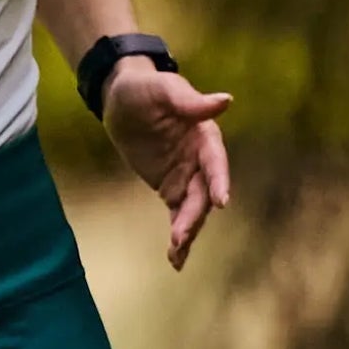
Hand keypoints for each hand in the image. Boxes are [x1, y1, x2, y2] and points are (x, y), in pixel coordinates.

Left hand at [104, 60, 236, 267]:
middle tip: (181, 234)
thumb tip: (225, 100)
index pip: (215, 161)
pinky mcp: (171, 188)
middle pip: (203, 192)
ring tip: (177, 254)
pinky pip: (177, 215)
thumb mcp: (163, 89)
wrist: (122, 99)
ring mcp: (187, 176)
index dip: (219, 180)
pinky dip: (178, 236)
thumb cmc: (145, 88)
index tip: (221, 201)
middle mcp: (201, 159)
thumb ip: (190, 101)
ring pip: (192, 209)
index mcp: (204, 135)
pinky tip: (175, 259)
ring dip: (187, 231)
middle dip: (194, 215)